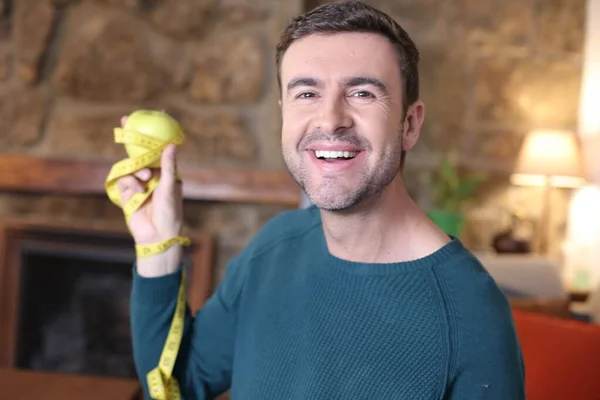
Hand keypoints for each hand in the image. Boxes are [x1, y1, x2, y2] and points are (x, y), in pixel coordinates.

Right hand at [116, 116, 183, 276]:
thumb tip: (171, 145)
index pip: (158, 149)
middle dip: (133, 140)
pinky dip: (129, 186)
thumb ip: (167, 167)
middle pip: (139, 154)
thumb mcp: (169, 187)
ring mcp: (139, 184)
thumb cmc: (169, 213)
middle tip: (125, 123)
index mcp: (166, 173)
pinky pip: (123, 181)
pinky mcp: (127, 193)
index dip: (153, 135)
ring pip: (130, 167)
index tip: (151, 116)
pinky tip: (137, 195)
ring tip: (145, 182)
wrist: (157, 236)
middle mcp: (153, 176)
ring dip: (136, 172)